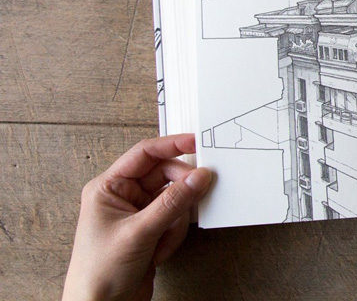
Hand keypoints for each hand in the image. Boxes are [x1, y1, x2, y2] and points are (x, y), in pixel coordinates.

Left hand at [62, 133, 212, 300]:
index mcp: (108, 187)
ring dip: (176, 220)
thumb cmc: (100, 271)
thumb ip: (173, 203)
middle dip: (179, 192)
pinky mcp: (151, 229)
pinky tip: (159, 251)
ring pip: (174, 199)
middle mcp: (123, 196)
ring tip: (162, 240)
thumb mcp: (139, 232)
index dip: (171, 145)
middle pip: (165, 176)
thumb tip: (199, 177)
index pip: (144, 154)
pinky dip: (174, 234)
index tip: (196, 142)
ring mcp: (138, 213)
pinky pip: (176, 218)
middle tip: (195, 197)